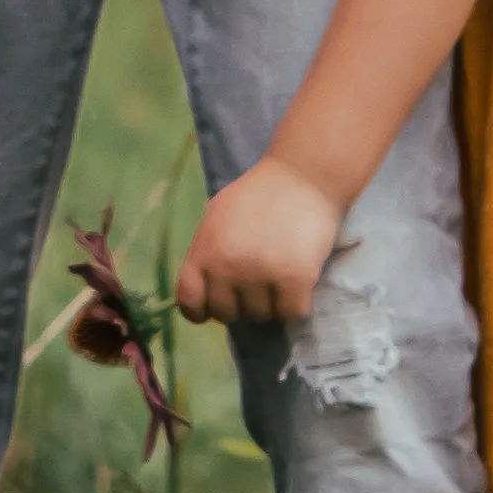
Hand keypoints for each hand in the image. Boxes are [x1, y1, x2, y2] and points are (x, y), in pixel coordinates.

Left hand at [176, 158, 345, 329]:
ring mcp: (261, 276)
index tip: (215, 305)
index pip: (189, 301)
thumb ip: (207, 252)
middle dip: (240, 305)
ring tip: (278, 277)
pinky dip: (295, 302)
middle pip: (227, 314)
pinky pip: (290, 312)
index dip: (200, 310)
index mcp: (204, 251)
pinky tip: (297, 282)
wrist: (303, 175)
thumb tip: (206, 288)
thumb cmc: (258, 194)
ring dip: (270, 303)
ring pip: (261, 316)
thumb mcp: (216, 216)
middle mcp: (227, 268)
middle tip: (255, 285)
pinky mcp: (295, 280)